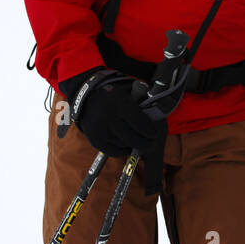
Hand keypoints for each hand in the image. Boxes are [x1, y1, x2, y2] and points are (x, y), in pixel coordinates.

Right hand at [60, 69, 167, 193]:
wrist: (85, 97)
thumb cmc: (113, 95)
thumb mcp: (127, 92)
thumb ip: (142, 102)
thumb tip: (158, 113)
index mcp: (119, 104)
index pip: (140, 123)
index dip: (150, 131)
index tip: (154, 134)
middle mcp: (109, 118)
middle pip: (133, 138)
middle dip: (146, 143)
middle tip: (151, 144)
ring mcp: (100, 130)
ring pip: (124, 145)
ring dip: (133, 145)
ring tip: (138, 142)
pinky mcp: (95, 140)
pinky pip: (113, 151)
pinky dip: (122, 151)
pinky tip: (127, 146)